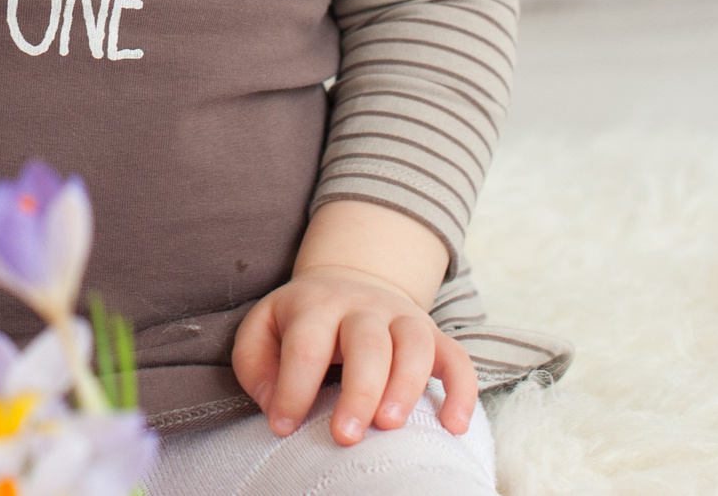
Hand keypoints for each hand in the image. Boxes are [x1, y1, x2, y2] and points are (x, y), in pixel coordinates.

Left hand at [233, 264, 478, 445]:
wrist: (351, 280)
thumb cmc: (301, 322)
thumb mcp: (263, 328)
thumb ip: (254, 364)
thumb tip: (275, 405)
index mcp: (315, 306)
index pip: (306, 346)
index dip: (294, 389)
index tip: (282, 428)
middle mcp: (362, 307)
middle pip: (367, 343)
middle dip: (358, 392)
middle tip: (345, 437)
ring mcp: (402, 318)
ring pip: (414, 345)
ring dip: (406, 386)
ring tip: (389, 426)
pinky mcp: (434, 335)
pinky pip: (457, 358)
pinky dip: (462, 391)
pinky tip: (454, 426)